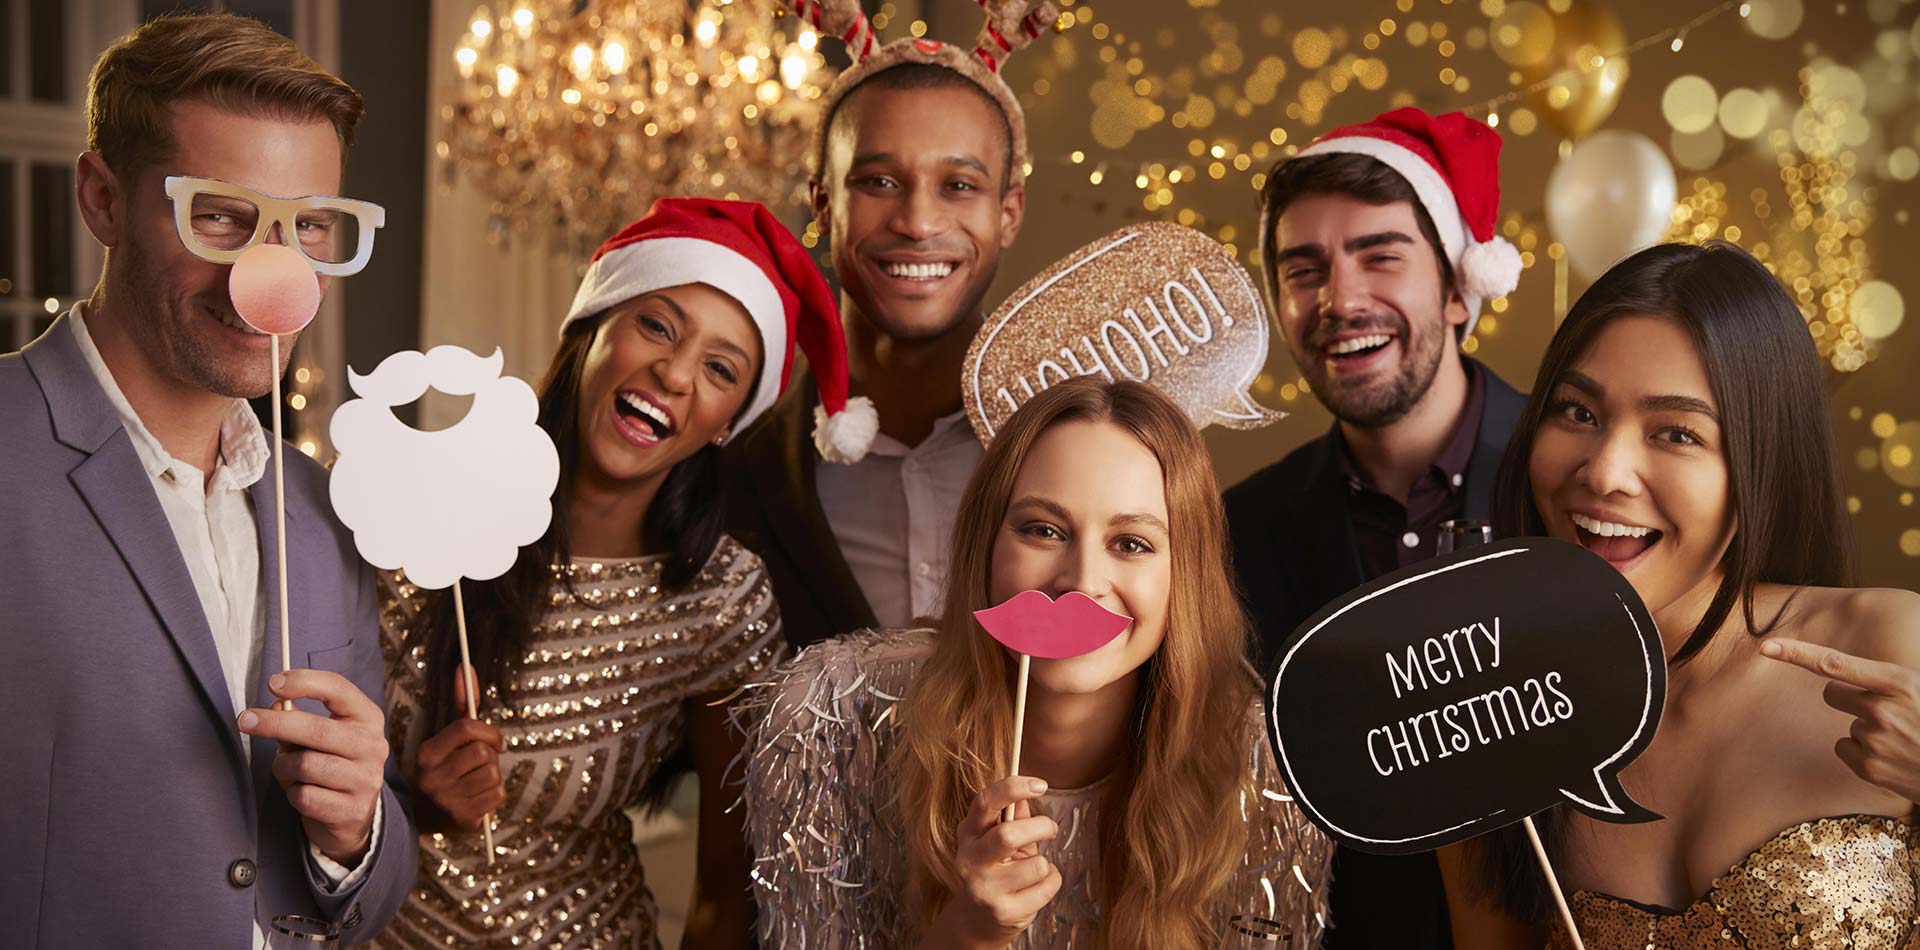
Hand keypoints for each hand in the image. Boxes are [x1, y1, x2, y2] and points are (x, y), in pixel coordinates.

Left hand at [238, 669, 389, 863]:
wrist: (352, 815)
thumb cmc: (330, 763)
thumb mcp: (319, 737)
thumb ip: (297, 719)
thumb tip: (275, 706)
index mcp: (367, 719)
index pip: (338, 690)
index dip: (304, 681)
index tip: (273, 682)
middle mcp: (372, 746)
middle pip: (317, 729)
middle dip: (275, 723)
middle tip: (245, 720)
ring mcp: (365, 779)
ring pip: (305, 765)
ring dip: (283, 767)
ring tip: (286, 770)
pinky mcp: (351, 810)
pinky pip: (304, 796)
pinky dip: (292, 794)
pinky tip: (301, 793)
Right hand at [413, 665, 505, 830]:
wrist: (431, 816)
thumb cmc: (449, 767)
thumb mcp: (450, 737)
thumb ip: (461, 703)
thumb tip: (466, 667)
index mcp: (427, 752)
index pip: (466, 727)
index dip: (489, 732)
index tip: (495, 742)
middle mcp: (431, 776)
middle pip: (483, 752)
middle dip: (492, 757)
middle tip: (483, 765)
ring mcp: (445, 799)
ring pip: (492, 774)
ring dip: (494, 776)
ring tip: (479, 782)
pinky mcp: (461, 818)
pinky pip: (497, 795)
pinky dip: (496, 795)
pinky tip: (481, 798)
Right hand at [925, 776, 1060, 949]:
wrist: (979, 921)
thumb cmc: (996, 870)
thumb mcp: (998, 839)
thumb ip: (1012, 816)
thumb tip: (1028, 790)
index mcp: (968, 834)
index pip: (985, 802)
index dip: (1013, 788)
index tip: (1040, 785)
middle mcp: (970, 860)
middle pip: (1007, 835)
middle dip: (1039, 826)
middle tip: (1050, 828)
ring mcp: (984, 889)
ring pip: (1036, 864)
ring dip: (1045, 862)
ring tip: (1035, 868)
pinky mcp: (1003, 911)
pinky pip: (1046, 886)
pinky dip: (1051, 881)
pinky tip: (1035, 887)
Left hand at [1763, 637, 1919, 801]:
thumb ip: (1890, 681)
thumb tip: (1855, 674)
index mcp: (1901, 683)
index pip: (1836, 664)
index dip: (1797, 654)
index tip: (1766, 646)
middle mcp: (1883, 710)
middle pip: (1832, 693)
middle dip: (1849, 697)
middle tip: (1885, 711)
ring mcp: (1875, 741)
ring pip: (1848, 724)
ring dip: (1868, 729)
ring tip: (1904, 740)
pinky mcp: (1870, 768)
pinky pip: (1846, 748)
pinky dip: (1864, 753)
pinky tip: (1893, 758)